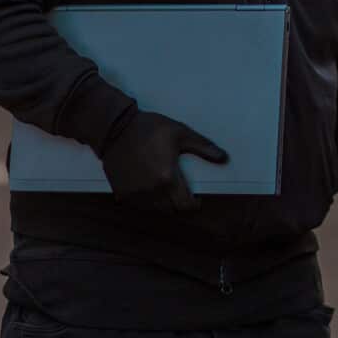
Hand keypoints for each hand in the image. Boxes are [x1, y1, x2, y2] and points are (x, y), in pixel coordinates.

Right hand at [99, 110, 228, 212]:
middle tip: (181, 192)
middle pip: (171, 209)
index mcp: (167, 178)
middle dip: (178, 203)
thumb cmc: (148, 129)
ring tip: (165, 188)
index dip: (193, 205)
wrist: (114, 128)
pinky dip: (146, 200)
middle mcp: (151, 190)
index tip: (197, 200)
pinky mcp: (121, 192)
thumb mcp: (180, 133)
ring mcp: (134, 193)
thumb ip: (203, 147)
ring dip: (163, 203)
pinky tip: (148, 187)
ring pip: (154, 209)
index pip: (185, 205)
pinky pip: (138, 204)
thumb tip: (223, 158)